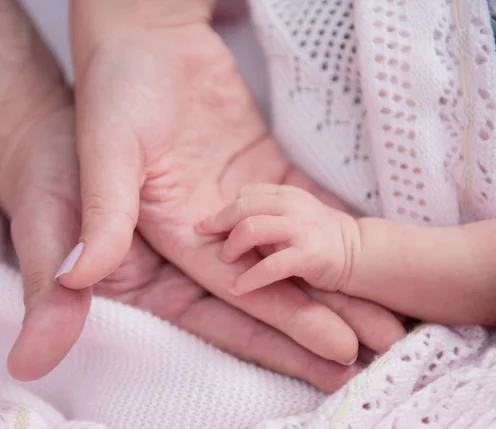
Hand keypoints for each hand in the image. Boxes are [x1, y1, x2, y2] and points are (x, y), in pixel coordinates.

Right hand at [1, 104, 363, 391]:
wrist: (134, 44)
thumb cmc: (105, 99)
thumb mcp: (97, 159)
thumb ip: (96, 221)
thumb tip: (76, 280)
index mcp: (161, 243)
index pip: (225, 299)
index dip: (278, 326)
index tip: (333, 349)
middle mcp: (200, 233)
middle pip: (269, 282)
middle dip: (325, 312)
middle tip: (386, 339)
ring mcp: (232, 201)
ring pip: (291, 247)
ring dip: (337, 275)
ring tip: (390, 302)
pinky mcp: (255, 168)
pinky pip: (299, 201)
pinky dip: (332, 223)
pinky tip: (366, 243)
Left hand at [197, 183, 359, 294]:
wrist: (362, 255)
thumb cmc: (321, 238)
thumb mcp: (295, 216)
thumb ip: (268, 214)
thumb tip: (231, 222)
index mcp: (288, 195)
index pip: (248, 194)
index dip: (226, 209)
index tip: (210, 225)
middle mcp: (293, 206)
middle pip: (243, 206)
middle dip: (218, 222)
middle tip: (203, 235)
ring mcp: (301, 229)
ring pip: (252, 228)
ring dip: (231, 246)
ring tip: (224, 261)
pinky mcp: (309, 255)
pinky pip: (271, 266)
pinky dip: (250, 278)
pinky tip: (236, 288)